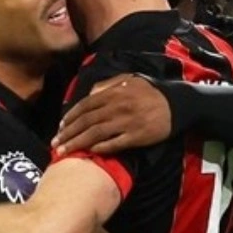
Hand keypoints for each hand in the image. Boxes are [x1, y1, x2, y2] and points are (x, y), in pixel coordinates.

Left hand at [52, 75, 168, 154]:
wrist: (177, 103)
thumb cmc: (151, 91)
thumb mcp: (129, 80)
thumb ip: (108, 85)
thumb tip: (90, 94)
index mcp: (114, 93)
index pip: (86, 105)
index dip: (71, 117)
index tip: (60, 127)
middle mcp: (117, 107)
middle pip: (87, 121)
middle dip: (68, 133)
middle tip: (54, 144)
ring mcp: (127, 122)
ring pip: (96, 133)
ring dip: (78, 143)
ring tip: (64, 153)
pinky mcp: (137, 136)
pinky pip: (115, 143)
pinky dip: (101, 148)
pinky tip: (89, 152)